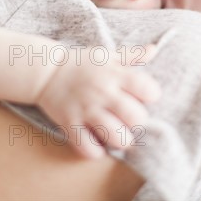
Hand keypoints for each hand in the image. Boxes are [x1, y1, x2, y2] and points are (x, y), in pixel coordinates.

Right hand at [36, 44, 160, 158]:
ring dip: (120, 140)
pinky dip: (96, 151)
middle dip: (138, 123)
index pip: (147, 89)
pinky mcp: (70, 124)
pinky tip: (97, 144)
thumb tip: (154, 49)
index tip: (144, 97)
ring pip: (117, 137)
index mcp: (115, 75)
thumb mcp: (106, 55)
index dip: (151, 95)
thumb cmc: (81, 63)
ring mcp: (86, 110)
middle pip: (136, 118)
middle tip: (130, 121)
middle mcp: (103, 93)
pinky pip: (88, 148)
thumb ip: (132, 55)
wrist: (46, 71)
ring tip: (117, 135)